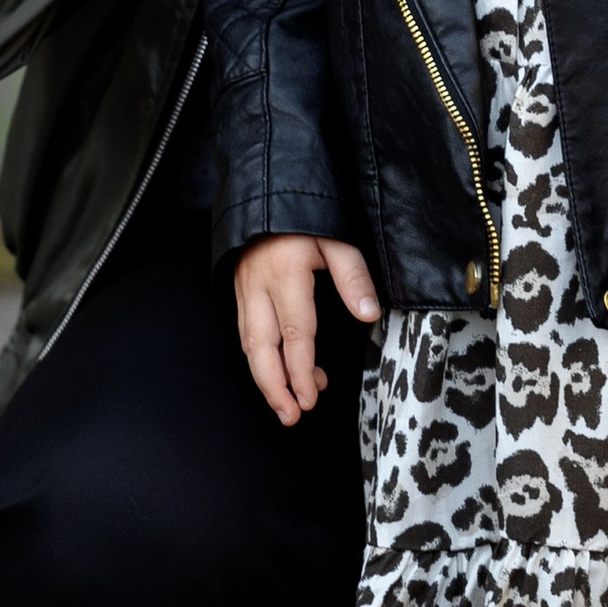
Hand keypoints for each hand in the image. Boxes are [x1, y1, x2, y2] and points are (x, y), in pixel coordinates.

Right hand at [234, 232, 381, 426]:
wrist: (267, 190)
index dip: (301, 371)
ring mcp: (244, 289)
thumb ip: (352, 276)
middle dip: (274, 387)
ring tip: (285, 405)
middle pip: (261, 348)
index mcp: (286, 274)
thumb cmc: (306, 215)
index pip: (295, 334)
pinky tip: (277, 372)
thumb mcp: (337, 238)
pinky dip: (259, 359)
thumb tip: (368, 314)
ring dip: (265, 378)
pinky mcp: (239, 291)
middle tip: (291, 416)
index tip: (311, 398)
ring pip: (248, 344)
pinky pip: (244, 332)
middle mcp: (259, 286)